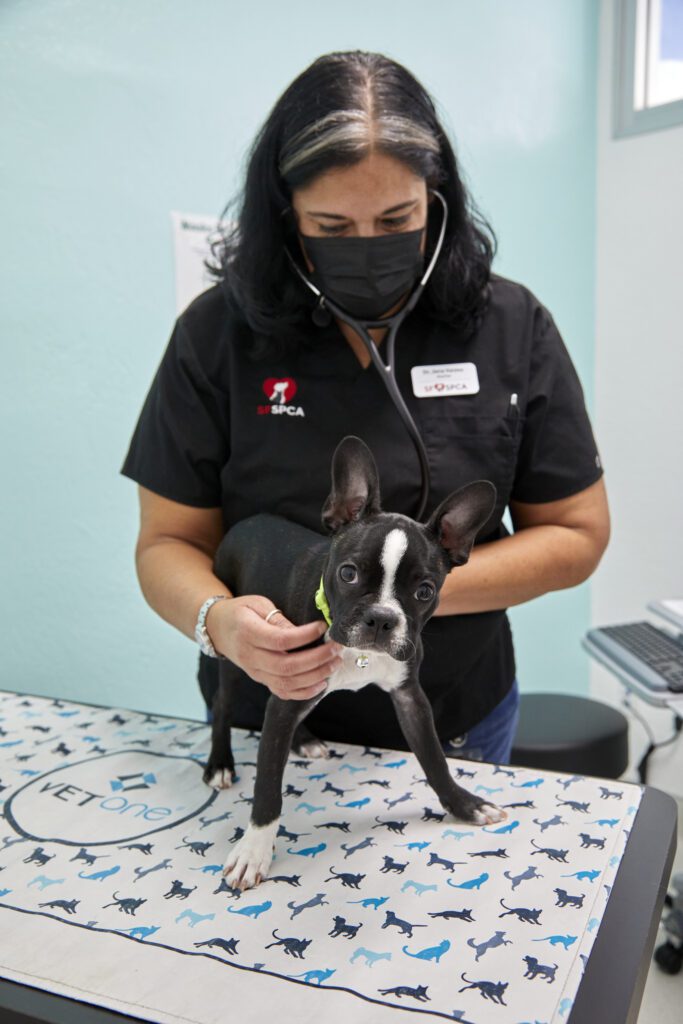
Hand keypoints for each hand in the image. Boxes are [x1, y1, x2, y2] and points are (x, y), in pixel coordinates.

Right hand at [206, 595, 341, 700]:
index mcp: (248, 633)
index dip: (305, 636)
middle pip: (287, 666)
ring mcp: (254, 672)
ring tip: (334, 663)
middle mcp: (250, 656)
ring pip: (286, 683)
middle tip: (335, 649)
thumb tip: (301, 631)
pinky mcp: (260, 680)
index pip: (281, 640)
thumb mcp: (257, 604)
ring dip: (315, 676)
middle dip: (317, 659)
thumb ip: (278, 618)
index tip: (322, 627)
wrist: (217, 628)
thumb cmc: (240, 611)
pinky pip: (282, 692)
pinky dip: (304, 692)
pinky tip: (321, 683)